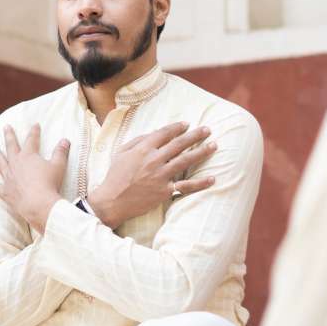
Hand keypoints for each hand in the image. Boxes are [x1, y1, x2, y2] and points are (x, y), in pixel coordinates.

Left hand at [0, 124, 69, 234]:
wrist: (38, 204)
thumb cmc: (50, 184)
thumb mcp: (58, 166)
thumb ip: (60, 152)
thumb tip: (65, 140)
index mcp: (28, 156)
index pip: (31, 140)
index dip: (34, 132)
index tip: (35, 124)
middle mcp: (15, 164)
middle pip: (11, 146)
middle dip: (9, 136)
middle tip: (6, 127)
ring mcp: (9, 177)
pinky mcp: (6, 191)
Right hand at [88, 122, 216, 228]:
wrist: (112, 201)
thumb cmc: (115, 176)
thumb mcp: (121, 152)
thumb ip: (137, 140)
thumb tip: (154, 133)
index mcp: (143, 148)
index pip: (164, 133)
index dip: (177, 127)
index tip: (187, 124)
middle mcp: (154, 159)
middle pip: (179, 143)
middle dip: (195, 135)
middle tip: (207, 129)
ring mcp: (160, 175)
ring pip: (186, 160)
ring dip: (202, 151)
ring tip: (214, 145)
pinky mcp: (165, 191)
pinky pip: (186, 186)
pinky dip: (200, 183)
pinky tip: (212, 178)